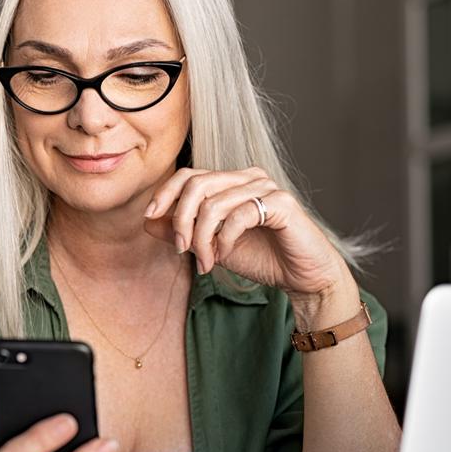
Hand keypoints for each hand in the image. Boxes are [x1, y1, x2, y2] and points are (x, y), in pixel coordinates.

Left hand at [143, 166, 351, 300]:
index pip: (189, 174)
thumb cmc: (262, 258)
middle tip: (182, 249)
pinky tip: (225, 255)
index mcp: (232, 182)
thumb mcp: (212, 246)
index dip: (165, 193)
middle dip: (182, 219)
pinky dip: (225, 239)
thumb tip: (148, 220)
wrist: (302, 277)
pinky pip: (239, 215)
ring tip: (207, 262)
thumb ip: (182, 232)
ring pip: (215, 203)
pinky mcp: (282, 204)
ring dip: (203, 238)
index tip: (150, 216)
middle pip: (197, 184)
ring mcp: (267, 187)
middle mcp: (249, 177)